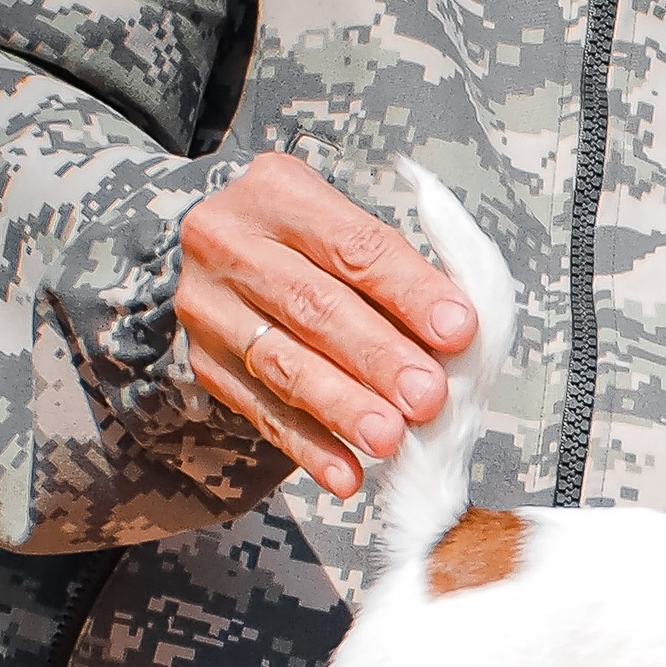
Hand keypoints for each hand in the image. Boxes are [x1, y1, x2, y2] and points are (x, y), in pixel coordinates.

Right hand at [176, 152, 476, 496]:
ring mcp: (210, 306)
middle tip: (427, 397)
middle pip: (313, 306)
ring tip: (389, 438)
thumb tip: (458, 335)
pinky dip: (307, 448)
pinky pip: (261, 412)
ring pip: (282, 363)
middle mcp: (229, 242)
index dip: (409, 290)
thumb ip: (404, 267)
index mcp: (277, 191)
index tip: (458, 332)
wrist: (229, 258)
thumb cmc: (319, 244)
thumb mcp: (351, 225)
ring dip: (341, 407)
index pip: (353, 245)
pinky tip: (346, 475)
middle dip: (377, 356)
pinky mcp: (207, 363)